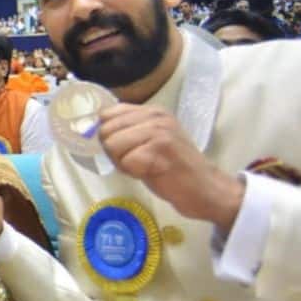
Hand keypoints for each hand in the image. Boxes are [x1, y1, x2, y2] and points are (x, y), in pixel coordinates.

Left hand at [98, 104, 243, 231]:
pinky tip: (151, 174)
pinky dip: (133, 173)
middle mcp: (155, 116)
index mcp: (152, 111)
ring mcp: (158, 131)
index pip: (107, 114)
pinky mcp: (159, 150)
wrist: (205, 189)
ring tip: (145, 167)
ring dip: (123, 163)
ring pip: (112, 145)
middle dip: (115, 152)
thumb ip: (129, 130)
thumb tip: (95, 129)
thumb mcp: (152, 140)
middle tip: (138, 162)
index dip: (110, 136)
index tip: (128, 149)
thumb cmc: (174, 168)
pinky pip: (125, 162)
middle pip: (106, 131)